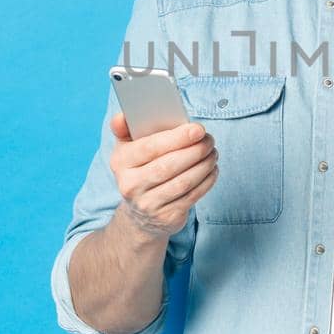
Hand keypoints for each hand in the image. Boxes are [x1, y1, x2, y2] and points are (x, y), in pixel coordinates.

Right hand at [108, 114, 217, 240]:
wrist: (141, 214)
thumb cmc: (139, 170)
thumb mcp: (127, 149)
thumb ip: (124, 129)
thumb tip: (122, 116)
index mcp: (120, 162)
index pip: (149, 147)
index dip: (176, 138)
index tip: (198, 129)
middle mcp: (130, 185)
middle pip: (168, 165)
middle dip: (194, 150)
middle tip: (209, 140)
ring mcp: (148, 204)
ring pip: (183, 182)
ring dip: (204, 165)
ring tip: (213, 153)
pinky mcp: (166, 217)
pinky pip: (191, 196)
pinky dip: (206, 180)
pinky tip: (212, 169)